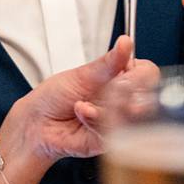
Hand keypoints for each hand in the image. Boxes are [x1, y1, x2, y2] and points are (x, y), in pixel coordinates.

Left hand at [9, 36, 151, 162]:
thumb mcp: (82, 74)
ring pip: (131, 116)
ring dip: (107, 108)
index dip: (141, 76)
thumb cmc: (54, 97)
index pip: (147, 74)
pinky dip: (95, 120)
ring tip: (85, 104)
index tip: (127, 73)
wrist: (36, 123)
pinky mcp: (110, 140)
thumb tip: (126, 43)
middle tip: (109, 91)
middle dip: (127, 94)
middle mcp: (122, 100)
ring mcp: (118, 121)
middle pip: (147, 97)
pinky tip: (82, 114)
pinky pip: (115, 131)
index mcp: (118, 79)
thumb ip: (108, 63)